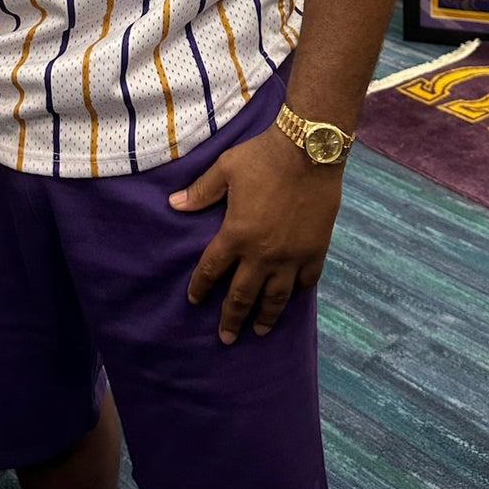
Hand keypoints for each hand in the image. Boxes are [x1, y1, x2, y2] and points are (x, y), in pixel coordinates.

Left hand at [169, 123, 343, 343]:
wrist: (309, 150)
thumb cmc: (263, 157)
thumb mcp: (225, 169)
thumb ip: (201, 192)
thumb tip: (174, 205)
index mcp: (236, 235)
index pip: (211, 270)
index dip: (200, 287)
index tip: (195, 300)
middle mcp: (262, 254)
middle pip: (242, 295)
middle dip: (231, 318)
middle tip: (226, 338)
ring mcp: (291, 256)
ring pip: (275, 298)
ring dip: (265, 317)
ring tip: (260, 330)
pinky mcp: (315, 251)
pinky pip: (306, 281)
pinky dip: (298, 292)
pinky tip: (292, 298)